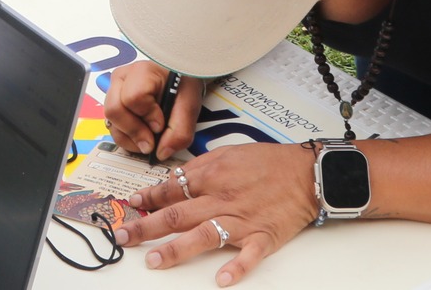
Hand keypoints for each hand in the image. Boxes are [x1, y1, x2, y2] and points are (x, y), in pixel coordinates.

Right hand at [104, 61, 204, 159]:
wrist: (178, 79)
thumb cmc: (182, 85)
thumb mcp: (189, 104)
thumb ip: (180, 130)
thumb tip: (161, 152)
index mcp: (142, 72)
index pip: (133, 97)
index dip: (147, 116)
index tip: (160, 125)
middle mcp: (122, 78)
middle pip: (114, 110)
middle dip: (134, 132)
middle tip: (151, 142)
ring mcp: (114, 90)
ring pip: (110, 121)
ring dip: (129, 138)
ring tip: (148, 140)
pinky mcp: (113, 103)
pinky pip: (111, 126)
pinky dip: (126, 138)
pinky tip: (141, 137)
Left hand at [119, 144, 320, 285]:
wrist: (306, 173)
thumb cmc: (268, 162)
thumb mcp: (228, 153)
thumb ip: (200, 168)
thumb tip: (172, 180)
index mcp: (212, 176)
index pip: (171, 189)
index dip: (148, 198)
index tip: (132, 206)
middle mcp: (222, 198)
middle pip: (177, 214)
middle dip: (146, 227)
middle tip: (124, 238)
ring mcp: (242, 220)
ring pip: (203, 235)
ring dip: (176, 249)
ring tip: (154, 261)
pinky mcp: (263, 237)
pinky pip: (248, 256)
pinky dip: (236, 268)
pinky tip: (221, 280)